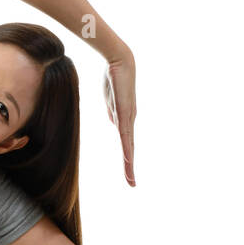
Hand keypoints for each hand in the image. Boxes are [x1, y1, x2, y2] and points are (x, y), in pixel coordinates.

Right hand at [102, 48, 136, 185]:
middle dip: (130, 167)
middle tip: (132, 184)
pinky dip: (127, 148)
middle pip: (130, 148)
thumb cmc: (114, 76)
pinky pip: (125, 134)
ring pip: (129, 146)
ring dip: (129, 164)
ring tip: (131, 179)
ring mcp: (128, 118)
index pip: (126, 143)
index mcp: (125, 119)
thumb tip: (115, 124)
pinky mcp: (125, 112)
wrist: (119, 60)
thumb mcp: (111, 100)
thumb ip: (113, 113)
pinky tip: (128, 159)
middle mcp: (129, 121)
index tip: (129, 172)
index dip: (127, 158)